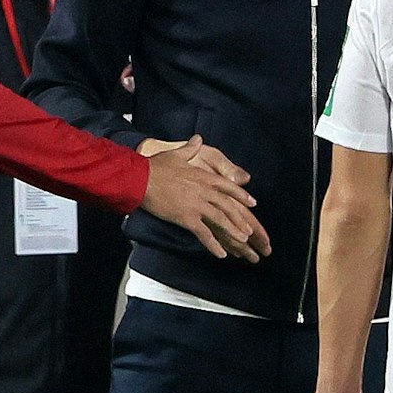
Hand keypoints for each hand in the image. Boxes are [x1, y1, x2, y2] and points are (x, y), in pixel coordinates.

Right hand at [141, 136, 271, 262]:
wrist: (139, 179)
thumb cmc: (155, 166)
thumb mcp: (176, 154)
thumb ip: (191, 148)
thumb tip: (198, 138)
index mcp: (203, 177)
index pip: (228, 187)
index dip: (241, 195)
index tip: (253, 202)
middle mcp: (204, 191)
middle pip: (228, 206)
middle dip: (241, 219)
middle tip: (251, 230)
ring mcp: (196, 205)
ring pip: (221, 220)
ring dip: (233, 232)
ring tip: (242, 241)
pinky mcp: (186, 217)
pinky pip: (204, 234)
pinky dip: (214, 245)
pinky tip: (221, 254)